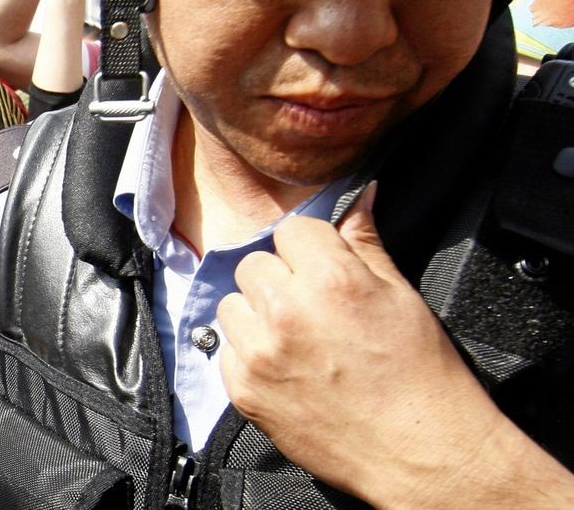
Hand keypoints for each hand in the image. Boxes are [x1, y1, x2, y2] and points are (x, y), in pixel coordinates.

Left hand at [218, 183, 509, 505]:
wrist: (421, 452)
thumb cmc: (420, 376)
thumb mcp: (401, 296)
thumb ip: (366, 242)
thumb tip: (362, 195)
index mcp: (331, 279)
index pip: (292, 230)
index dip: (309, 249)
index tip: (322, 269)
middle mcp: (287, 310)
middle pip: (254, 263)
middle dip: (279, 279)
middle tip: (310, 307)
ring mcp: (260, 352)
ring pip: (232, 304)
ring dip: (257, 315)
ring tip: (295, 338)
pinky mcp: (244, 389)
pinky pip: (226, 349)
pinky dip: (249, 355)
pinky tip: (285, 368)